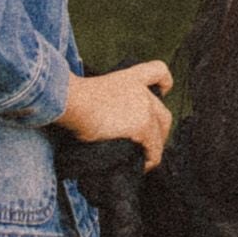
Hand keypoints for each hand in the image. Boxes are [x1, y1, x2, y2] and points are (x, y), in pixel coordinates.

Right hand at [55, 59, 174, 168]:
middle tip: (147, 145)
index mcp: (131, 78)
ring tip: (142, 159)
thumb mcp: (94, 90)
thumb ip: (108, 100)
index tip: (163, 92)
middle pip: (163, 114)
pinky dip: (150, 160)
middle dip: (159, 131)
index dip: (164, 83)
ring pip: (161, 133)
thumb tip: (104, 119)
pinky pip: (154, 149)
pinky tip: (141, 165)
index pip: (158, 71)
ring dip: (154, 148)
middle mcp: (143, 92)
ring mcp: (146, 109)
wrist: (73, 101)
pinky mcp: (143, 127)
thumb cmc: (74, 97)